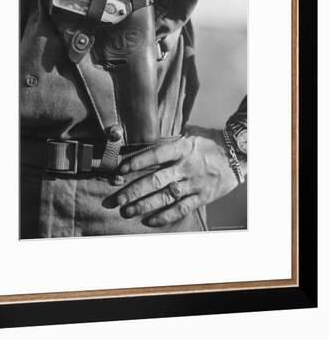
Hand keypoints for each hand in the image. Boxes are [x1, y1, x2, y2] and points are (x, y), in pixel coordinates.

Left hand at [115, 126, 244, 226]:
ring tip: (127, 211)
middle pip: (156, 180)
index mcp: (182, 148)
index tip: (120, 170)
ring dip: (144, 205)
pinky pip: (182, 208)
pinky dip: (165, 216)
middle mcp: (186, 166)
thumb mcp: (189, 135)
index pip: (155, 155)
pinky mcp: (203, 196)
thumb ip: (170, 143)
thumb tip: (146, 145)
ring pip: (165, 197)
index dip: (136, 162)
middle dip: (134, 191)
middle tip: (117, 199)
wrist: (239, 154)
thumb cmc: (210, 143)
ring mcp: (194, 183)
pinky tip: (150, 221)